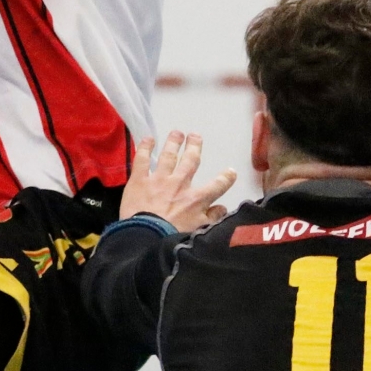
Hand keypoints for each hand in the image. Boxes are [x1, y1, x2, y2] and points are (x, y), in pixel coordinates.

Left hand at [119, 132, 236, 231]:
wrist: (146, 237)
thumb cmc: (174, 237)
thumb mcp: (199, 231)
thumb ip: (212, 219)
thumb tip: (223, 208)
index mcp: (197, 199)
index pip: (217, 186)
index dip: (225, 178)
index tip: (230, 171)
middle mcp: (180, 184)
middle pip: (190, 161)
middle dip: (194, 147)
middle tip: (195, 136)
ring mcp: (159, 180)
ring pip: (169, 156)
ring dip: (173, 143)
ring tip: (177, 133)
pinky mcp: (140, 180)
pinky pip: (143, 160)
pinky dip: (145, 148)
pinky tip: (148, 139)